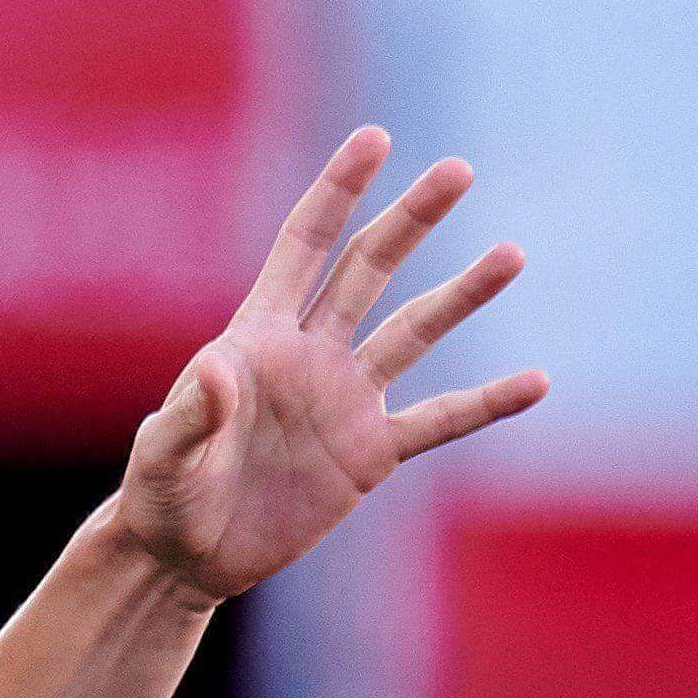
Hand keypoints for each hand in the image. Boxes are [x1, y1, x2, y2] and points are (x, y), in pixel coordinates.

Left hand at [115, 128, 543, 606]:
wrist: (184, 559)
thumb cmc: (161, 498)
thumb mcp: (163, 458)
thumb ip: (188, 414)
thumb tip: (213, 368)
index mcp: (258, 339)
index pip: (303, 248)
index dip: (336, 193)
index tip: (374, 138)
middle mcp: (311, 356)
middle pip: (369, 270)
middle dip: (410, 221)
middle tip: (458, 170)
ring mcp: (346, 402)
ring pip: (413, 332)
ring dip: (461, 296)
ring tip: (511, 255)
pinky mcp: (369, 454)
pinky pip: (439, 421)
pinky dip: (486, 404)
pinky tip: (537, 382)